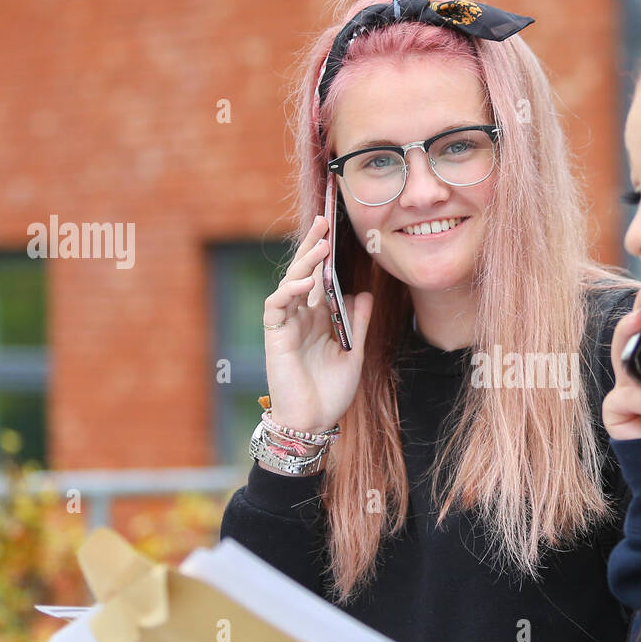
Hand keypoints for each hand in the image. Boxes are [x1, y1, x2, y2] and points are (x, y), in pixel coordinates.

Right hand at [262, 214, 373, 432]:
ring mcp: (286, 325)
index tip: (334, 231)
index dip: (325, 256)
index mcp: (318, 319)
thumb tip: (364, 293)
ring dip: (304, 264)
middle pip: (302, 273)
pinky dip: (288, 292)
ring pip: (289, 284)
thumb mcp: (354, 352)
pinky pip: (276, 306)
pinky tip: (303, 283)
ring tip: (320, 247)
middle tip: (323, 221)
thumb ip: (358, 323)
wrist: (314, 420)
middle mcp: (300, 317)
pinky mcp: (275, 336)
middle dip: (312, 247)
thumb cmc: (331, 392)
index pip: (319, 279)